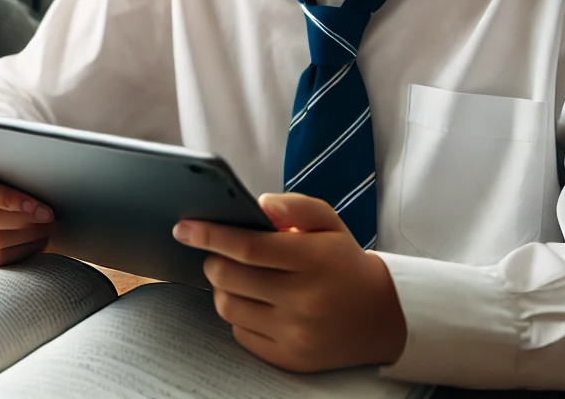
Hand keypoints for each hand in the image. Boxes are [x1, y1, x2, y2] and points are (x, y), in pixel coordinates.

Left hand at [175, 193, 405, 372]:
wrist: (380, 316)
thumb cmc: (342, 262)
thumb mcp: (329, 222)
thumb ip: (294, 206)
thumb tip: (258, 205)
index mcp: (315, 260)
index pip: (247, 247)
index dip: (209, 235)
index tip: (184, 227)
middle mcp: (306, 300)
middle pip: (229, 277)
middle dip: (213, 260)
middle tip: (219, 254)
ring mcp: (297, 333)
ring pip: (228, 306)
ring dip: (222, 288)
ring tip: (238, 278)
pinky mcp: (291, 359)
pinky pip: (240, 334)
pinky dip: (239, 315)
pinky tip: (255, 303)